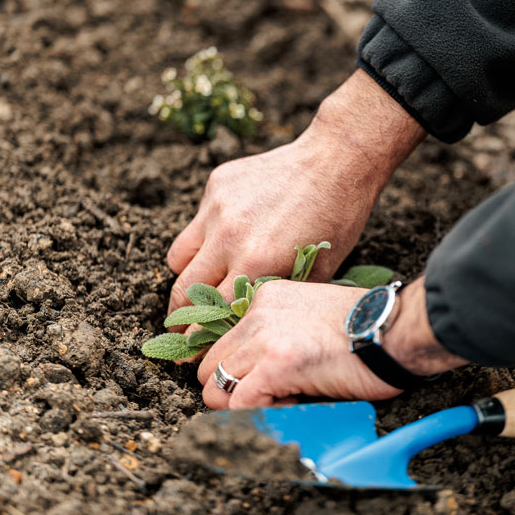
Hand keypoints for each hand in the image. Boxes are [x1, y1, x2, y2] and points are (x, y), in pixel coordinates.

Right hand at [166, 70, 425, 314]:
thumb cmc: (336, 221)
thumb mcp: (316, 272)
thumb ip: (276, 297)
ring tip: (202, 283)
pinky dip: (206, 237)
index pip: (210, 313)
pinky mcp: (216, 185)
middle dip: (179, 316)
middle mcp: (228, 236)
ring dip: (187, 276)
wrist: (336, 162)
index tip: (191, 352)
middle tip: (183, 327)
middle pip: (181, 291)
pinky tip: (231, 235)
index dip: (198, 337)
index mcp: (256, 262)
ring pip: (178, 257)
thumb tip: (245, 324)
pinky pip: (196, 223)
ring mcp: (217, 208)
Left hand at [197, 277, 468, 408]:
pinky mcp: (276, 364)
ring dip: (244, 403)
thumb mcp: (310, 316)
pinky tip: (292, 402)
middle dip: (235, 389)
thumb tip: (256, 370)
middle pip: (211, 365)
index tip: (268, 380)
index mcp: (265, 299)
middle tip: (274, 394)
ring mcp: (263, 337)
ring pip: (215, 386)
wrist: (395, 330)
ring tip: (284, 398)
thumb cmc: (366, 328)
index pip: (224, 342)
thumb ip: (277, 332)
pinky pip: (238, 404)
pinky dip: (258, 414)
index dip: (241, 369)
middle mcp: (257, 312)